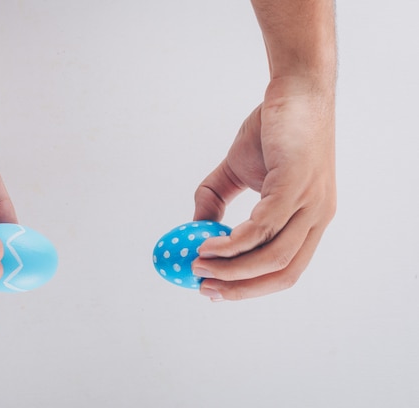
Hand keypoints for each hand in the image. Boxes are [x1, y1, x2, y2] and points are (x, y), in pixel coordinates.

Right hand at [192, 78, 335, 300]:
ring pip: (273, 257)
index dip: (249, 286)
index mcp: (308, 220)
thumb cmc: (272, 130)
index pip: (284, 268)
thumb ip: (217, 200)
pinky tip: (209, 243)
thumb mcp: (238, 172)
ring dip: (231, 270)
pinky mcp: (297, 185)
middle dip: (241, 289)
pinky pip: (263, 227)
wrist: (295, 90)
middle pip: (282, 273)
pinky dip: (234, 243)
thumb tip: (195, 227)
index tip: (215, 290)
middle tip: (204, 288)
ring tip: (199, 266)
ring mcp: (311, 203)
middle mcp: (316, 218)